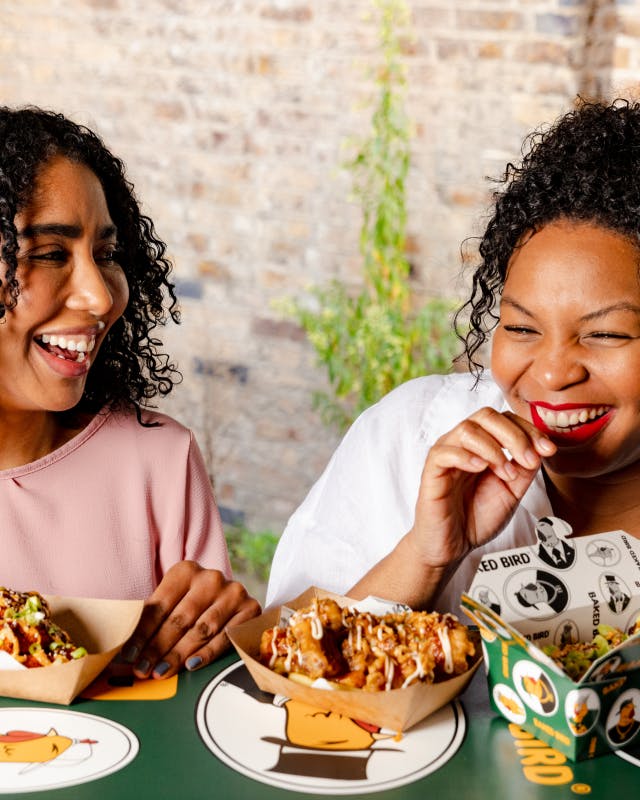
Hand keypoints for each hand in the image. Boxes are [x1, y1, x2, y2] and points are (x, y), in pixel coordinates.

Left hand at [121, 561, 260, 678]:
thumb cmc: (193, 603)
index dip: (142, 632)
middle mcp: (211, 578)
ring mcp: (233, 592)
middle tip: (142, 669)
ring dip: (178, 654)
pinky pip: (225, 637)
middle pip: (179, 619)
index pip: (159, 605)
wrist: (231, 597)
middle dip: (157, 648)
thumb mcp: (173, 601)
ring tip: (161, 672)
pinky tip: (191, 665)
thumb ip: (153, 619)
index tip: (128, 655)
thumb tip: (123, 647)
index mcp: (186, 570)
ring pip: (201, 630)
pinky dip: (207, 653)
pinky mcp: (250, 608)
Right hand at [408, 407, 555, 569]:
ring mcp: (446, 455)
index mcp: (482, 445)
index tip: (548, 450)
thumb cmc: (476, 518)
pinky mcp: (432, 472)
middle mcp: (463, 445)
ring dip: (494, 449)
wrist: (453, 546)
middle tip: (529, 459)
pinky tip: (481, 468)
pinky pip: (445, 452)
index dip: (529, 429)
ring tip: (505, 474)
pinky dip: (467, 457)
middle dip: (515, 435)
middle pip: (486, 416)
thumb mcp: (512, 492)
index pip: (504, 420)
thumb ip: (524, 468)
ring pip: (467, 429)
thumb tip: (540, 448)